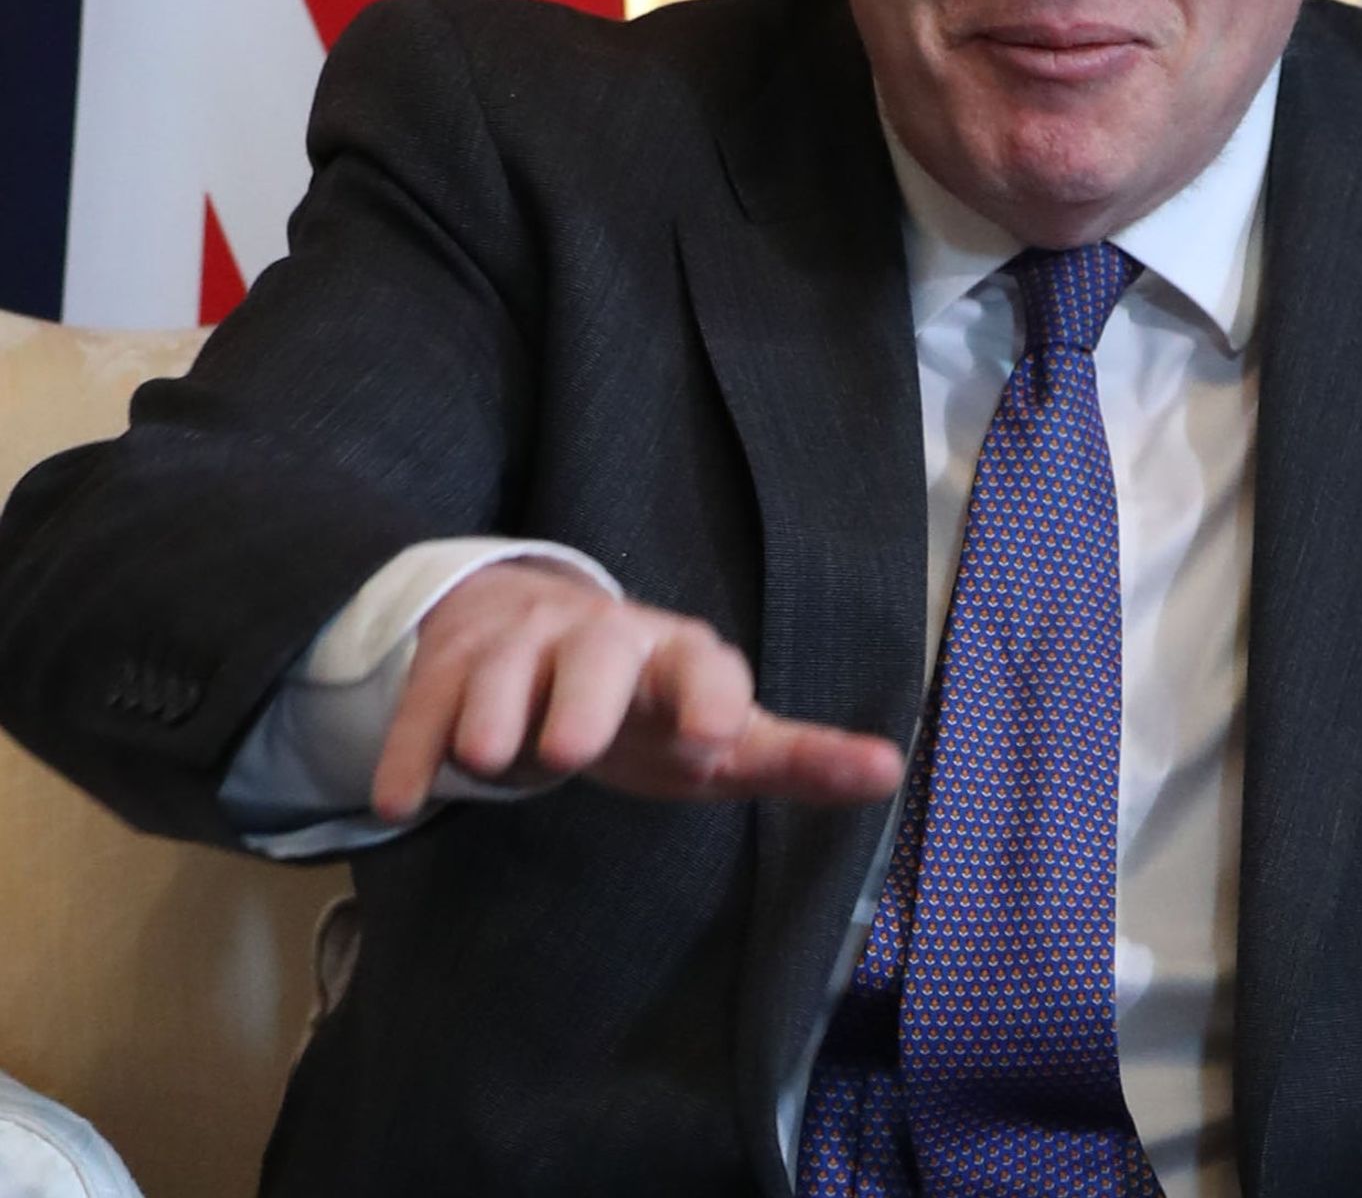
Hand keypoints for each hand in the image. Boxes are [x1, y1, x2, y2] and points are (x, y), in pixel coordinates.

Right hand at [371, 559, 905, 821]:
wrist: (540, 632)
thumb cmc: (651, 704)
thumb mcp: (718, 732)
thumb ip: (794, 755)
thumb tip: (890, 769)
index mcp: (676, 656)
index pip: (702, 662)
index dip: (708, 692)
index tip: (715, 736)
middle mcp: (599, 639)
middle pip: (596, 650)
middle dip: (584, 694)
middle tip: (572, 750)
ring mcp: (519, 646)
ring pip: (502, 668)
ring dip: (491, 710)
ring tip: (487, 762)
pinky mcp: (451, 667)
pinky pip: (425, 703)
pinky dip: (409, 748)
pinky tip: (399, 801)